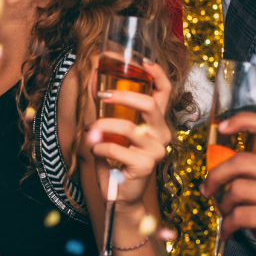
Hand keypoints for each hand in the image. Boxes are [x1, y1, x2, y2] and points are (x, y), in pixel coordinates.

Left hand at [87, 57, 171, 210]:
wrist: (119, 194)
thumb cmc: (116, 159)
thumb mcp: (112, 130)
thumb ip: (108, 109)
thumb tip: (93, 81)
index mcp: (157, 121)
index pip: (165, 92)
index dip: (157, 73)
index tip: (142, 61)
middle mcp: (162, 133)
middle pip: (149, 104)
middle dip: (123, 96)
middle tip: (101, 95)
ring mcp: (156, 150)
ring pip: (128, 128)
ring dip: (102, 126)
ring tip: (91, 131)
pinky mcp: (146, 165)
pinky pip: (116, 149)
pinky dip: (99, 147)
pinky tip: (95, 150)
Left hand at [200, 112, 255, 255]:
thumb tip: (218, 162)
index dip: (245, 120)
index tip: (224, 126)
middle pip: (241, 160)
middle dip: (216, 175)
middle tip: (207, 189)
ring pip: (237, 189)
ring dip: (224, 205)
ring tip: (227, 214)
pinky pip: (238, 214)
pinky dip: (227, 225)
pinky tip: (229, 231)